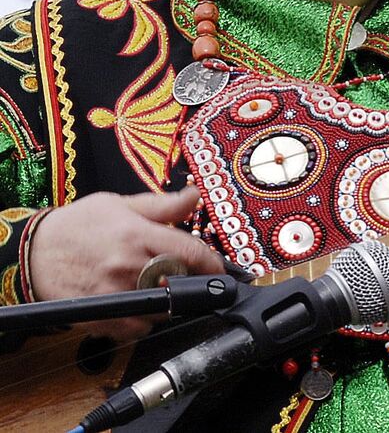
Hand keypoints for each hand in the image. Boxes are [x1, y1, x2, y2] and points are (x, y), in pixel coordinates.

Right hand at [28, 186, 226, 338]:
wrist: (32, 253)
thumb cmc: (76, 226)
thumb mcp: (120, 204)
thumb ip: (163, 205)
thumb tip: (194, 196)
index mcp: (137, 235)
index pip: (191, 252)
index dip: (213, 263)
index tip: (219, 269)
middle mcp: (128, 266)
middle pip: (181, 283)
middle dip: (186, 281)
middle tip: (177, 275)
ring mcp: (114, 294)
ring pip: (162, 309)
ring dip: (165, 302)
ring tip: (149, 286)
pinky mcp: (101, 317)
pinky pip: (137, 329)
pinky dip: (142, 320)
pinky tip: (133, 303)